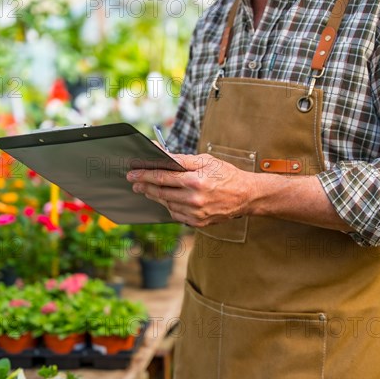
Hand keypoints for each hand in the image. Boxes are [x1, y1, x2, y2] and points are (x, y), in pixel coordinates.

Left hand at [126, 154, 254, 226]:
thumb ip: (182, 159)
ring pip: (167, 204)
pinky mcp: (198, 223)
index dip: (145, 175)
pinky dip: (170, 206)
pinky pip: (176, 215)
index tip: (133, 173)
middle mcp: (194, 199)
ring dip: (156, 197)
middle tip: (134, 182)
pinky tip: (168, 199)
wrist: (246, 196)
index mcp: (196, 180)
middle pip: (161, 192)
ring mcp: (196, 213)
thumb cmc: (226, 174)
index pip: (163, 177)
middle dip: (145, 186)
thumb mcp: (206, 160)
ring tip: (149, 189)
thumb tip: (161, 155)